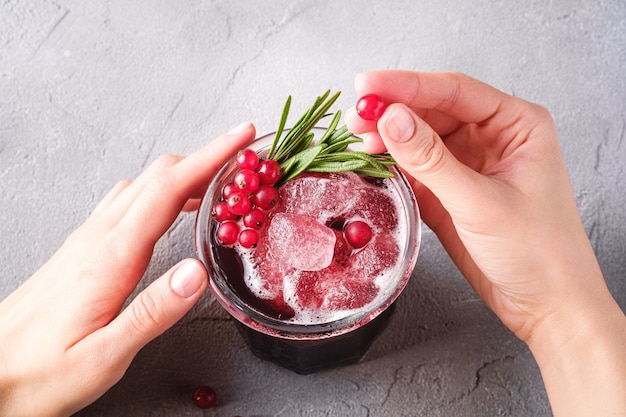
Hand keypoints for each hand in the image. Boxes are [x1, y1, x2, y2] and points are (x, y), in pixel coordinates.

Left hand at [0, 122, 255, 416]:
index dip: (209, 158)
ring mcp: (86, 240)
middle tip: (241, 157)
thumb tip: (197, 272)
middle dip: (204, 158)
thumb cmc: (42, 373)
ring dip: (182, 174)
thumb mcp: (104, 356)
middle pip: (156, 177)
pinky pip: (126, 202)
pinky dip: (159, 192)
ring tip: (216, 182)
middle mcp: (97, 238)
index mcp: (110, 257)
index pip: (168, 190)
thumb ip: (153, 312)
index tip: (240, 137)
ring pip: (141, 186)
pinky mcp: (81, 249)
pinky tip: (169, 208)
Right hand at [345, 71, 625, 415]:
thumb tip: (392, 120)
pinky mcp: (451, 190)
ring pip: (421, 138)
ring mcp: (469, 163)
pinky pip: (417, 167)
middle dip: (393, 111)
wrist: (545, 303)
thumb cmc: (538, 252)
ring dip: (389, 137)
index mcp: (516, 124)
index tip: (369, 87)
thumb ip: (432, 161)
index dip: (407, 86)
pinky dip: (394, 164)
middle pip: (433, 110)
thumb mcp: (481, 203)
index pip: (454, 92)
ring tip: (357, 138)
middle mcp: (492, 137)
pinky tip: (373, 161)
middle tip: (356, 116)